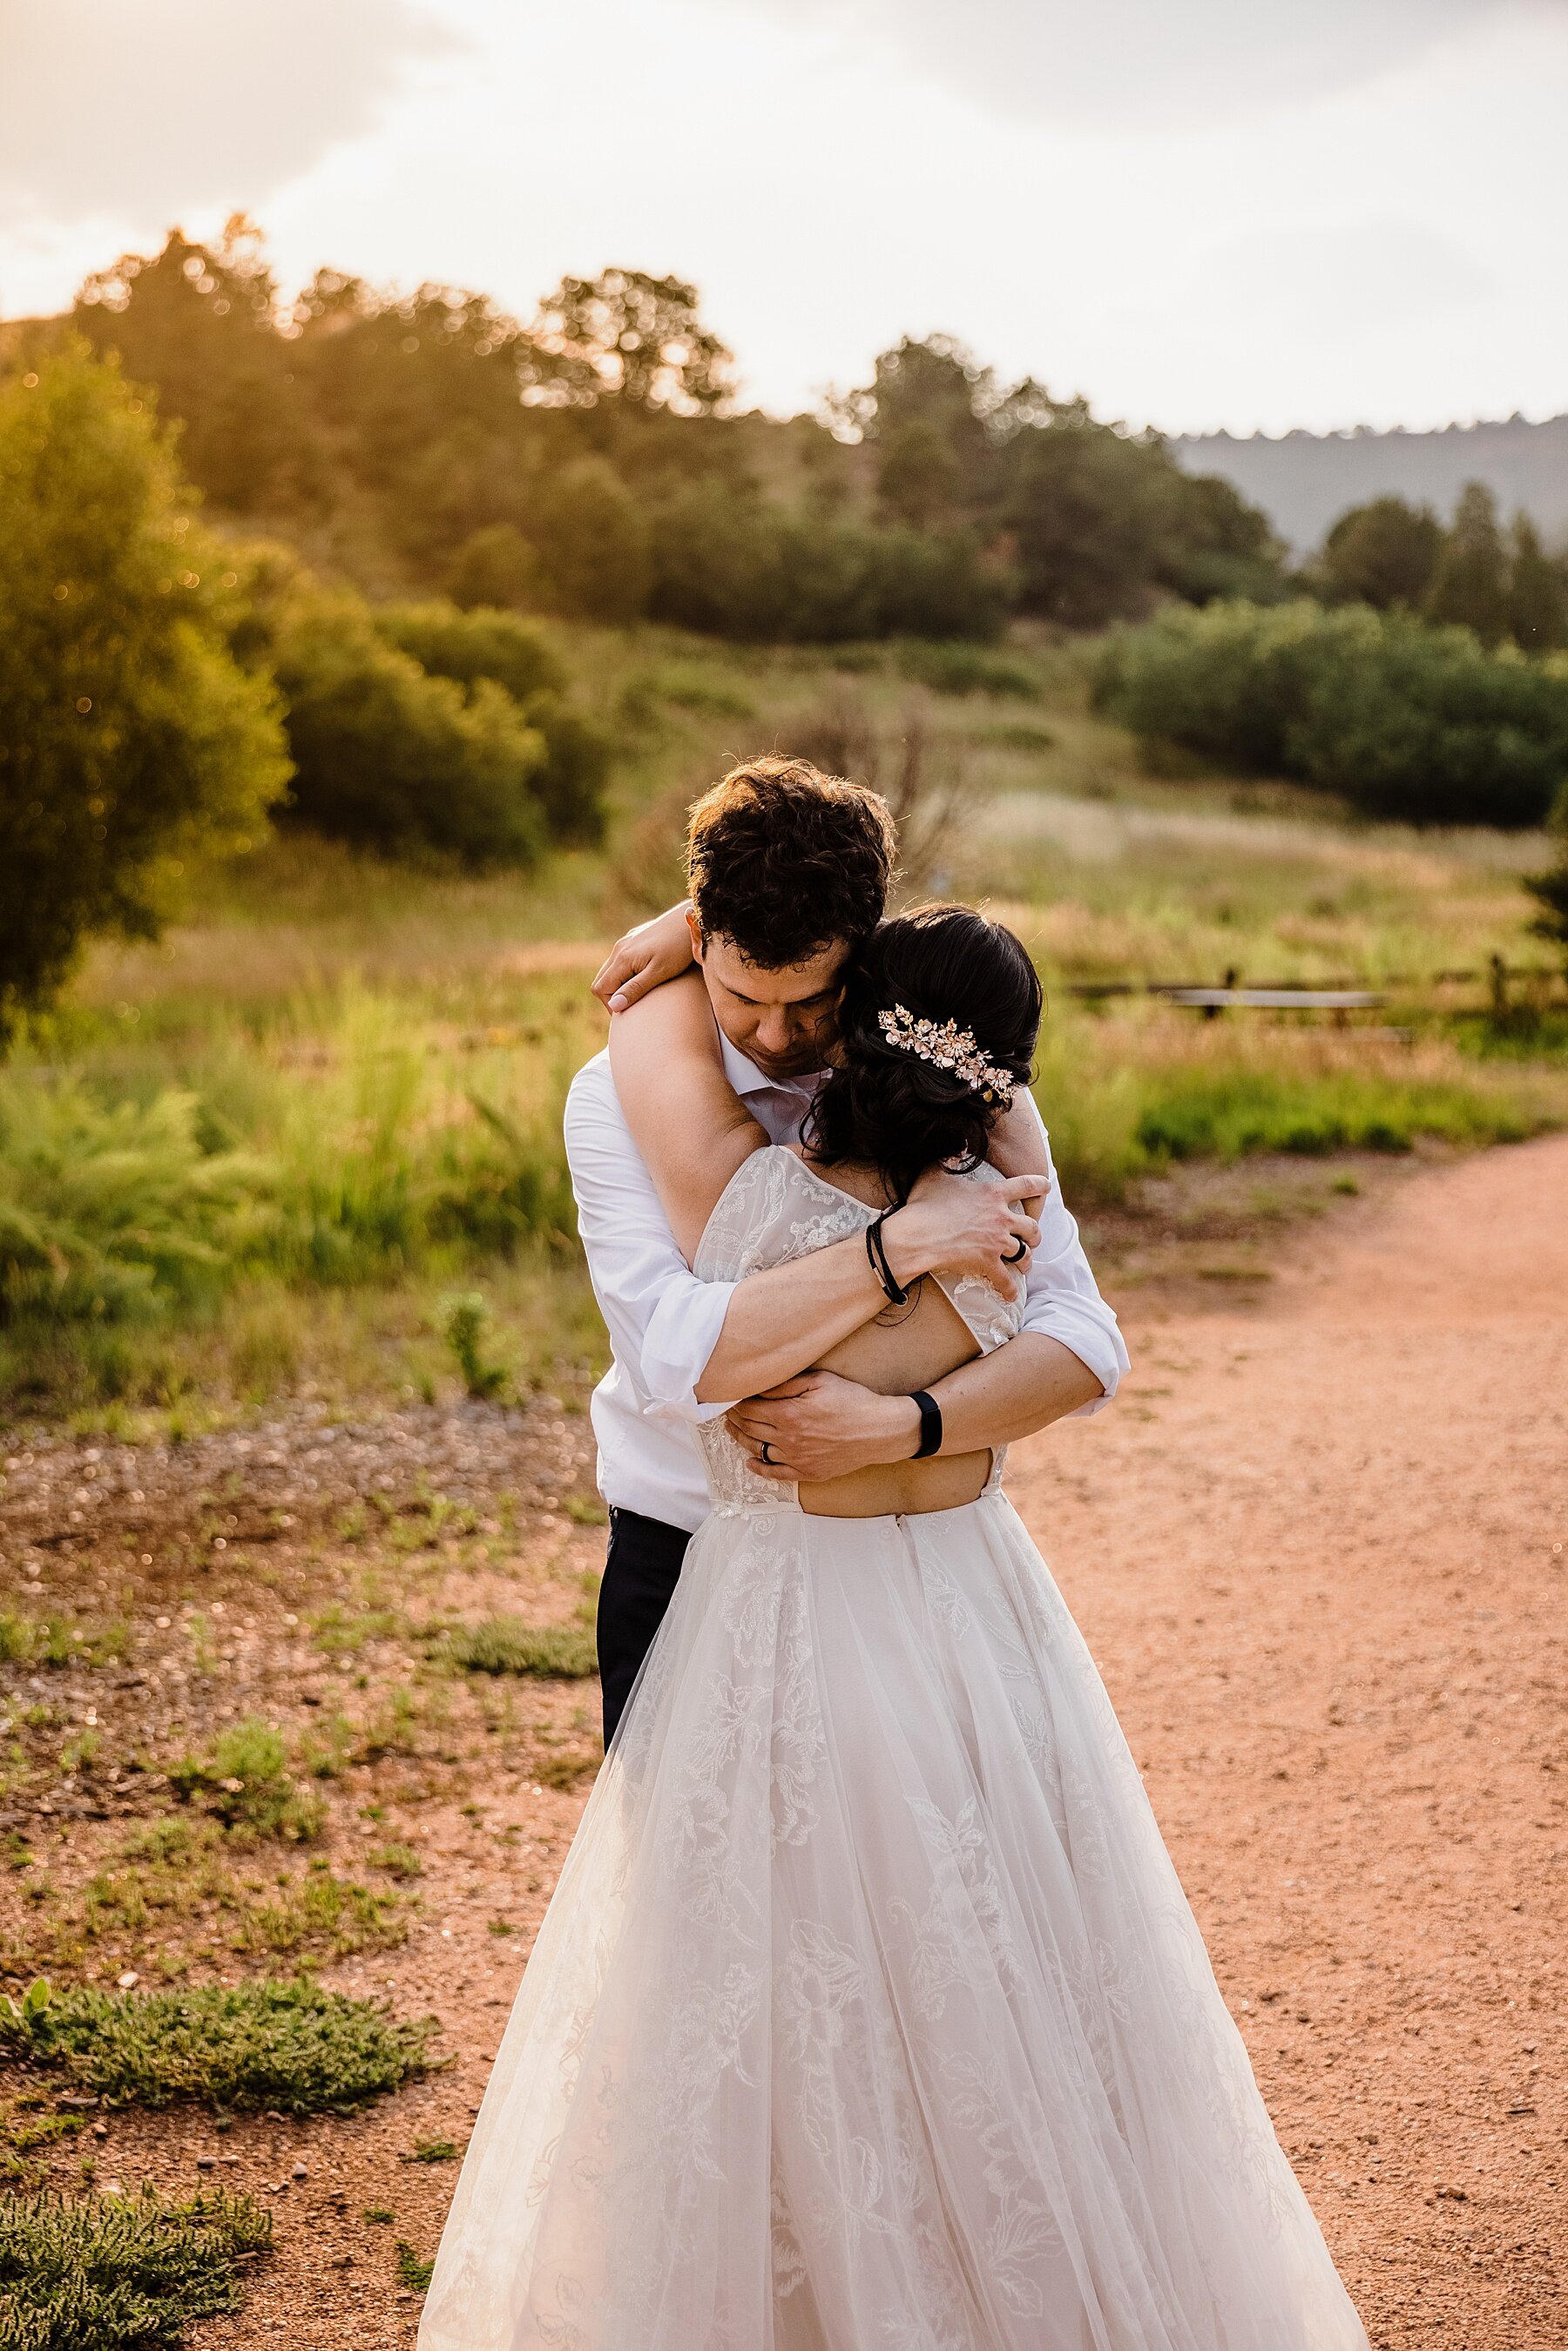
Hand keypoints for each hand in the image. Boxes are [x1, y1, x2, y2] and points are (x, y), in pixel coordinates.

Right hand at [591, 902, 695, 1012]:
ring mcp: (626, 942)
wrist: (692, 920)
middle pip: (601, 980)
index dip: (611, 1005)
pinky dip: (626, 974)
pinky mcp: (635, 939)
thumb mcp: (659, 972)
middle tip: (634, 1006)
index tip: (630, 1012)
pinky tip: (646, 976)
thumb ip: (635, 989)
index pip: (600, 988)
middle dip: (612, 997)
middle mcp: (619, 948)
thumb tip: (614, 1006)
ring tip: (641, 992)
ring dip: (619, 985)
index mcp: (622, 958)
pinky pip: (621, 961)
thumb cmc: (679, 949)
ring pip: (610, 970)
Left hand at [726, 1372, 919, 1482]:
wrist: (880, 1431)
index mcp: (789, 1414)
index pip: (750, 1409)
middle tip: (724, 1412)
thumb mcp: (820, 1381)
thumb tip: (759, 1387)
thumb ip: (786, 1385)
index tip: (728, 1398)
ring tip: (732, 1431)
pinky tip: (750, 1463)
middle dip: (734, 1419)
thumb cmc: (853, 1401)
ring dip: (741, 1440)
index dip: (736, 1403)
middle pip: (750, 1429)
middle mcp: (788, 1439)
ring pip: (758, 1451)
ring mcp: (797, 1459)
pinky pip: (776, 1474)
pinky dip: (759, 1469)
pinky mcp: (808, 1472)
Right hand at [883, 1166, 1047, 1295]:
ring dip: (1026, 1260)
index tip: (1047, 1186)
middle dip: (1035, 1233)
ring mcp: (997, 1242)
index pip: (1026, 1185)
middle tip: (1033, 1238)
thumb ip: (949, 1158)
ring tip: (1025, 1264)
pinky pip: (1006, 1280)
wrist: (916, 1236)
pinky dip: (1010, 1289)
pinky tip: (1011, 1295)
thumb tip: (958, 1145)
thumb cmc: (923, 1205)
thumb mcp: (934, 1173)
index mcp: (993, 1193)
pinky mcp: (988, 1264)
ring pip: (1024, 1253)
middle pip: (1031, 1226)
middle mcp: (1001, 1217)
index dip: (1039, 1185)